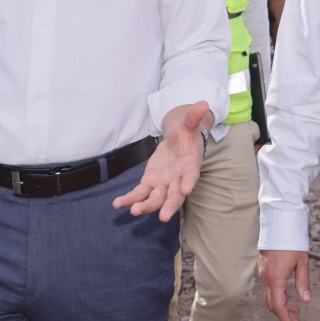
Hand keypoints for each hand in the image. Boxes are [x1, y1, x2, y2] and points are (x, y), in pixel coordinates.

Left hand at [113, 100, 210, 220]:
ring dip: (146, 206)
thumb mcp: (189, 124)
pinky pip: (139, 193)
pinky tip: (117, 204)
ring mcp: (163, 184)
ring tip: (134, 210)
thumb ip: (193, 117)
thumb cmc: (186, 135)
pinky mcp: (149, 183)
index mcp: (190, 166)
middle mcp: (178, 180)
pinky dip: (129, 199)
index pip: (191, 176)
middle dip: (168, 206)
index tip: (186, 189)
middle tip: (163, 217)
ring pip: (155, 198)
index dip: (189, 182)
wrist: (177, 142)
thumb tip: (202, 103)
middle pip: (174, 195)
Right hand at [258, 249, 310, 320]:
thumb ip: (303, 282)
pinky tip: (287, 295)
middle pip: (272, 304)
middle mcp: (266, 278)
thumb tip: (305, 300)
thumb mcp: (302, 262)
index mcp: (276, 279)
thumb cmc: (292, 242)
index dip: (285, 319)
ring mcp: (263, 273)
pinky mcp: (263, 269)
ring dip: (281, 305)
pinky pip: (268, 288)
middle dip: (284, 315)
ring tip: (295, 309)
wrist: (279, 224)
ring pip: (269, 296)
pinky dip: (277, 295)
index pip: (278, 306)